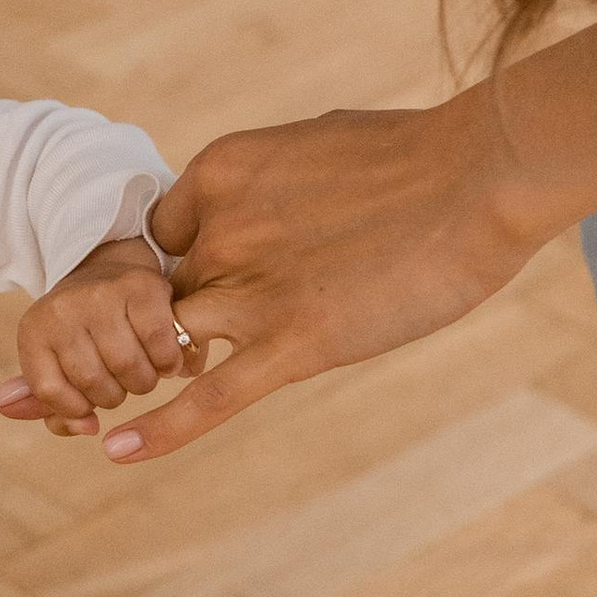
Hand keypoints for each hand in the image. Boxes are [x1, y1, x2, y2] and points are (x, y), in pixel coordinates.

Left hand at [0, 239, 200, 439]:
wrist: (109, 273)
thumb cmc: (84, 334)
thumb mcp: (55, 366)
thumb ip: (52, 407)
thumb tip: (84, 428)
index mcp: (33, 331)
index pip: (48, 392)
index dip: (75, 407)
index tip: (89, 401)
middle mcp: (61, 308)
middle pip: (94, 383)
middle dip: (114, 395)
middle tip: (121, 381)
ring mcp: (100, 295)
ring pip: (129, 368)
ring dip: (144, 382)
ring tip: (144, 371)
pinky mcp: (141, 287)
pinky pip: (160, 347)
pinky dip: (168, 363)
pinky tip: (165, 360)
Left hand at [102, 96, 546, 465]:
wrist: (480, 177)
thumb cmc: (416, 155)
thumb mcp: (320, 144)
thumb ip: (279, 178)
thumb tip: (275, 194)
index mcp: (221, 171)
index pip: (163, 232)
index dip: (184, 262)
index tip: (214, 276)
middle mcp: (221, 230)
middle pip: (162, 289)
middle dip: (177, 314)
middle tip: (203, 328)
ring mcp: (253, 290)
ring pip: (171, 340)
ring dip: (163, 364)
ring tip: (171, 382)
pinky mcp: (294, 343)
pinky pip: (210, 396)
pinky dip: (162, 427)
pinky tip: (117, 451)